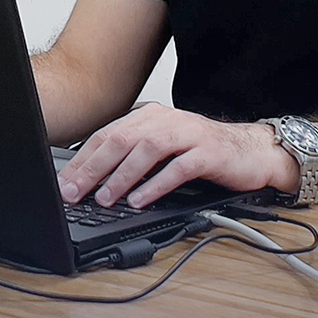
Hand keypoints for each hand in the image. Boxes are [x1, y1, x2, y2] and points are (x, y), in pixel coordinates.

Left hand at [56, 103, 300, 208]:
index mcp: (150, 117)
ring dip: (122, 176)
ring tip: (105, 198)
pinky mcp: (208, 152)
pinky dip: (155, 185)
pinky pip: (177, 167)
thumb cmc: (203, 154)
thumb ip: (133, 159)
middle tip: (75, 192)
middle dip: (94, 168)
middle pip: (122, 140)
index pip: (108, 135)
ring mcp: (188, 134)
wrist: (252, 152)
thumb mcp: (163, 150)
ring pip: (147, 150)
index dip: (84, 160)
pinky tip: (140, 200)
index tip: (65, 184)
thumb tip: (93, 182)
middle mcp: (167, 120)